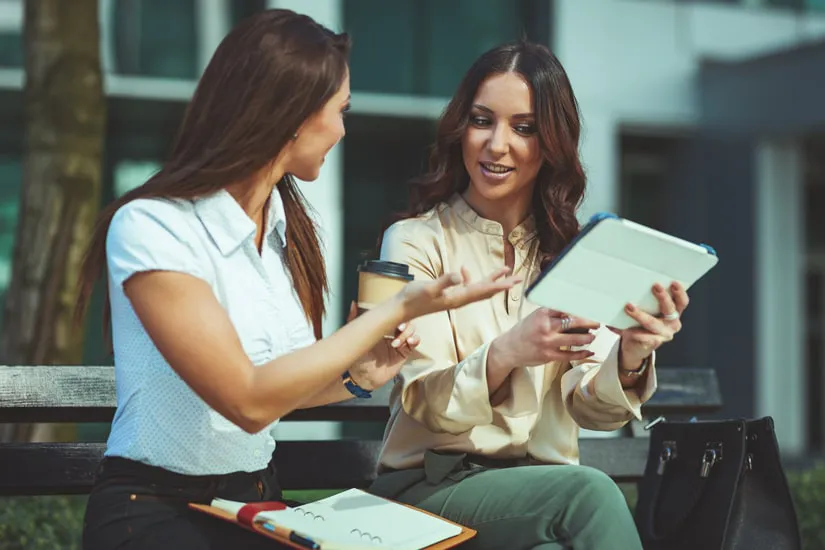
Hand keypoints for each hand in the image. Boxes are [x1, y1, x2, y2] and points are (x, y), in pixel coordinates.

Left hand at [346, 302, 419, 390]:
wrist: (361, 376)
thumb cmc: (357, 356)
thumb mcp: (355, 335)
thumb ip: (353, 318)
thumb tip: (352, 303)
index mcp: (381, 328)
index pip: (394, 316)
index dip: (397, 315)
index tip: (395, 317)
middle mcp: (391, 334)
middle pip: (405, 321)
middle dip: (405, 323)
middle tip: (399, 328)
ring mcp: (398, 344)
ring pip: (411, 331)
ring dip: (407, 333)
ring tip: (397, 341)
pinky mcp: (403, 354)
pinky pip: (413, 344)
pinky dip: (414, 340)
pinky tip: (409, 342)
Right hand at [398, 266, 520, 319]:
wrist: (403, 308)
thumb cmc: (414, 298)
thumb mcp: (429, 288)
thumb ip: (444, 281)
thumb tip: (459, 275)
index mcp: (458, 298)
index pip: (483, 290)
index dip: (499, 284)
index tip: (513, 281)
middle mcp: (460, 299)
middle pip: (487, 291)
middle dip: (503, 284)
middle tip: (519, 278)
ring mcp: (454, 298)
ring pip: (479, 288)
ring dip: (492, 280)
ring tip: (504, 271)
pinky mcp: (448, 295)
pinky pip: (466, 286)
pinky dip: (470, 278)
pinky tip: (464, 270)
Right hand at [488, 308, 599, 371]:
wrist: (509, 348)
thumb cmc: (525, 330)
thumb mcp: (536, 316)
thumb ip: (552, 313)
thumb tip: (575, 312)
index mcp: (543, 313)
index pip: (566, 307)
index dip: (581, 308)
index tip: (592, 308)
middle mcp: (546, 326)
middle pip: (574, 322)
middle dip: (590, 322)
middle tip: (598, 323)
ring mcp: (547, 342)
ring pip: (575, 339)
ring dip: (588, 338)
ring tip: (593, 336)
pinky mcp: (548, 356)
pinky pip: (570, 355)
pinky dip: (582, 353)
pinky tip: (589, 352)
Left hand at [611, 282, 689, 367]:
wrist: (637, 346)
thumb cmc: (644, 322)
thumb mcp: (650, 310)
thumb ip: (648, 300)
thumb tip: (631, 283)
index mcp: (674, 312)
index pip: (681, 301)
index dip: (679, 292)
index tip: (673, 282)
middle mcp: (672, 323)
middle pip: (670, 309)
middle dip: (663, 296)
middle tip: (655, 286)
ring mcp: (663, 335)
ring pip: (651, 322)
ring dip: (639, 314)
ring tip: (628, 306)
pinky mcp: (651, 343)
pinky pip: (639, 335)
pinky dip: (627, 330)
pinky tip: (618, 326)